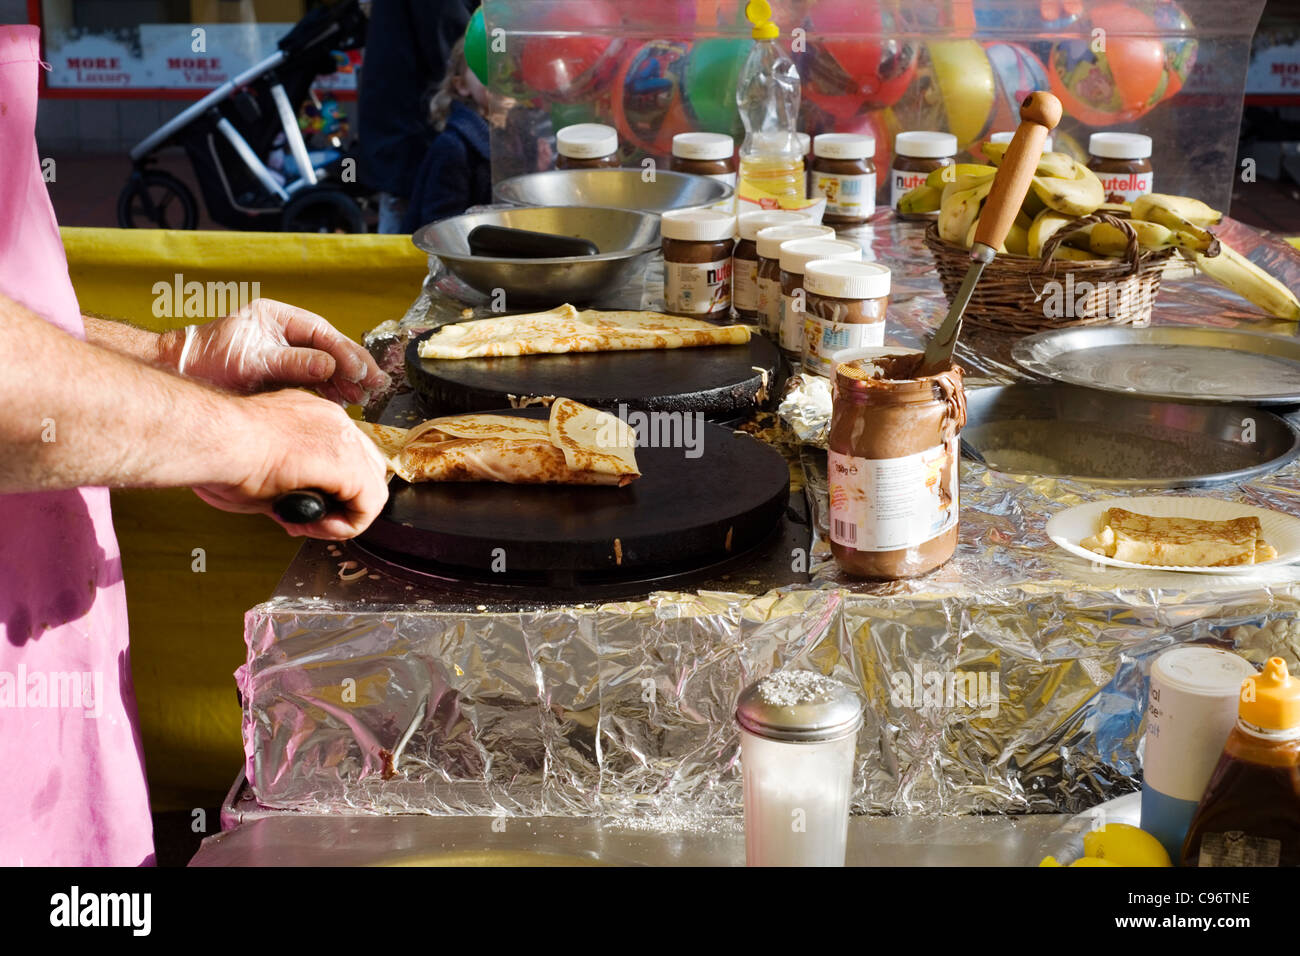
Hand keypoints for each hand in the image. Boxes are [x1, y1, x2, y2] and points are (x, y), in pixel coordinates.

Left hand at [168, 298, 389, 404]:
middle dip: (352, 366)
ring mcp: (282, 352)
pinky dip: (328, 390)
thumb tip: (329, 366)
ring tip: (361, 398)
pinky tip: (341, 401)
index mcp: (277, 317)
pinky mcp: (279, 372)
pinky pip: (312, 379)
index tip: (361, 371)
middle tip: (375, 384)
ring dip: (344, 381)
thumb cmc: (208, 361)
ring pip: (323, 364)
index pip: (321, 332)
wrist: (182, 376)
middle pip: (328, 347)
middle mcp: (283, 332)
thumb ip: (292, 363)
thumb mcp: (252, 360)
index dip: (344, 352)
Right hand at [194, 388, 389, 539]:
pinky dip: (347, 525)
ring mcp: (343, 439)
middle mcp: (334, 422)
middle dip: (345, 502)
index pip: (346, 455)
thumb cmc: (220, 450)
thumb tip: (298, 509)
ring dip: (345, 518)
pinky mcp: (345, 463)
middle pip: (368, 469)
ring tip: (310, 525)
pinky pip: (369, 504)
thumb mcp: (264, 466)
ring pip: (372, 488)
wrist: (212, 438)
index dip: (332, 489)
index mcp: (313, 416)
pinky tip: (317, 526)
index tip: (301, 506)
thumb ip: (289, 483)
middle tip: (310, 520)